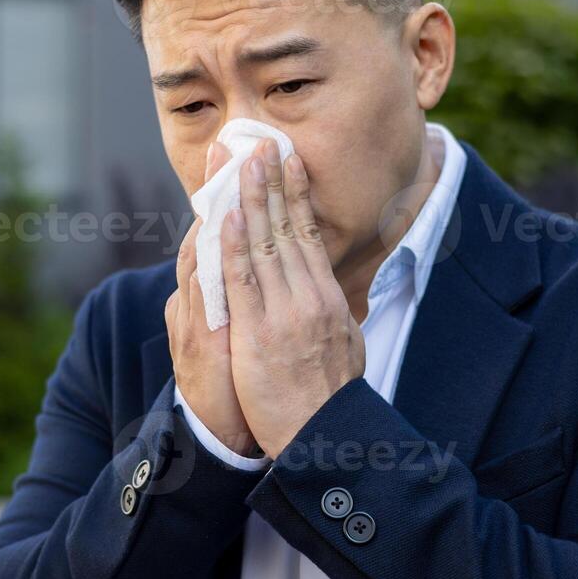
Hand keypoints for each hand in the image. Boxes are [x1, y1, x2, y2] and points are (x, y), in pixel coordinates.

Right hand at [165, 142, 259, 458]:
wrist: (224, 441)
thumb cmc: (244, 391)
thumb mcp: (249, 341)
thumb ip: (254, 306)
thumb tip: (284, 278)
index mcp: (212, 300)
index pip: (225, 237)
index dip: (234, 196)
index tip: (245, 156)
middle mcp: (199, 302)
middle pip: (216, 231)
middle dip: (227, 184)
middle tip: (236, 139)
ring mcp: (197, 317)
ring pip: (212, 247)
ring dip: (227, 200)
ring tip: (237, 157)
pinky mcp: (199, 337)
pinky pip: (211, 285)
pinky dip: (221, 248)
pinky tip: (229, 215)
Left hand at [223, 139, 364, 457]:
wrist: (325, 438)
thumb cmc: (333, 402)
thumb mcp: (348, 349)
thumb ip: (341, 319)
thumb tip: (343, 302)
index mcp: (328, 299)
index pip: (308, 234)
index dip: (295, 194)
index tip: (287, 161)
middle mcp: (309, 297)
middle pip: (287, 227)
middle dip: (271, 181)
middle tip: (260, 140)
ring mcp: (284, 312)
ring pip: (264, 242)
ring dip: (251, 198)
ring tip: (241, 159)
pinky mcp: (258, 331)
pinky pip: (243, 278)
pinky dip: (235, 243)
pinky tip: (228, 214)